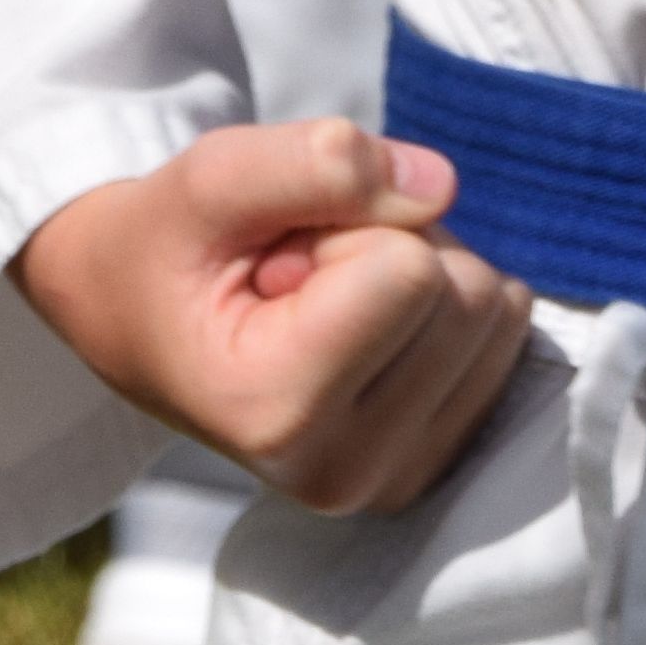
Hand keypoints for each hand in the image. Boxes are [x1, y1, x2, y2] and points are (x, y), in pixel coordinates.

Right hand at [12, 118, 538, 513]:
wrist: (137, 324)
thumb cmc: (166, 247)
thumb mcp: (209, 176)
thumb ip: (314, 161)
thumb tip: (441, 185)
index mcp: (275, 411)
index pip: (410, 271)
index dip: (348, 225)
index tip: (276, 258)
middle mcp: (342, 473)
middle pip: (466, 296)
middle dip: (393, 244)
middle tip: (302, 271)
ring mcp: (393, 483)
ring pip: (498, 318)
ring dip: (424, 275)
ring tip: (327, 295)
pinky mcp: (430, 469)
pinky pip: (509, 349)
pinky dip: (447, 312)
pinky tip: (366, 329)